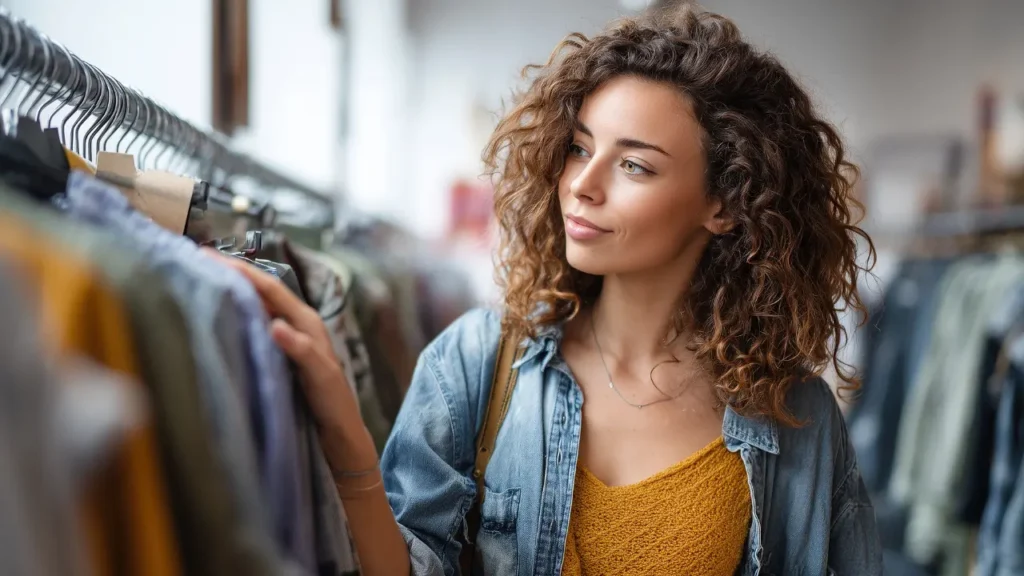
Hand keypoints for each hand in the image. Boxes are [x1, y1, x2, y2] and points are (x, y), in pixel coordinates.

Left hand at [206, 250, 376, 470]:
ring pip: (289, 311)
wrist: (339, 431)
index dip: (234, 269)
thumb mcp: (276, 362)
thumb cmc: (306, 396)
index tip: (201, 254)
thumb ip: (258, 337)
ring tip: (233, 275)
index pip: (263, 287)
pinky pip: (306, 352)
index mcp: (295, 321)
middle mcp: (307, 326)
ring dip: (262, 293)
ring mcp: (317, 347)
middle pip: (272, 290)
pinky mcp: (323, 372)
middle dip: (241, 271)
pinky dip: (292, 340)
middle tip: (205, 255)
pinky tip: (276, 328)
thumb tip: (223, 315)